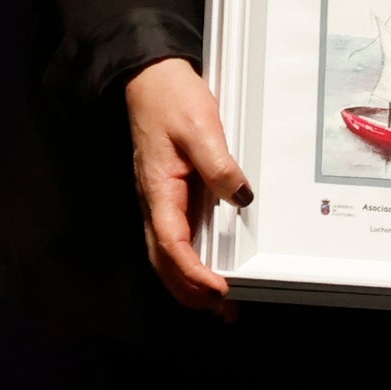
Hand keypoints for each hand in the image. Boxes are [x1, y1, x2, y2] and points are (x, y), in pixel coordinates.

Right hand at [124, 57, 253, 317]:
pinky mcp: (167, 196)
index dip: (194, 272)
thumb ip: (219, 165)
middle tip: (222, 309)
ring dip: (188, 283)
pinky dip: (187, 263)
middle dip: (190, 290)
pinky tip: (207, 269)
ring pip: (165, 256)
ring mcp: (158, 201)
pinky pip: (173, 239)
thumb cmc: (170, 100)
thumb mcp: (200, 127)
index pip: (172, 245)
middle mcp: (154, 202)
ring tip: (217, 303)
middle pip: (164, 262)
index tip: (220, 288)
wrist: (150, 80)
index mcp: (158, 190)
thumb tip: (240, 195)